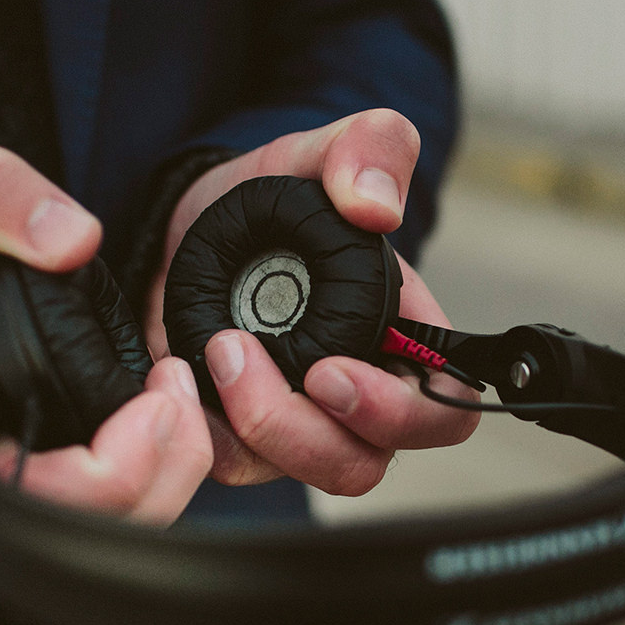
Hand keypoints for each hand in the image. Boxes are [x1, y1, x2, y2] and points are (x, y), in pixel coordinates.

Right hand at [0, 145, 212, 523]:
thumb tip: (75, 238)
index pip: (21, 490)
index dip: (106, 469)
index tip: (151, 398)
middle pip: (77, 525)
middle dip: (156, 465)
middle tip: (175, 385)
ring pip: (99, 529)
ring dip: (163, 472)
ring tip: (173, 394)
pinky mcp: (24, 494)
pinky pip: (101, 514)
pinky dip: (150, 473)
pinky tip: (158, 417)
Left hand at [144, 109, 478, 494]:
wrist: (190, 223)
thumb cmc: (271, 198)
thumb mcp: (316, 153)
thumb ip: (367, 149)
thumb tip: (376, 206)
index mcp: (404, 339)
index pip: (443, 412)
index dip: (399, 413)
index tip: (329, 372)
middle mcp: (362, 395)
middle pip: (365, 463)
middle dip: (305, 430)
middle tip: (240, 353)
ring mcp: (305, 423)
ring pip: (305, 474)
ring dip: (254, 426)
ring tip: (212, 347)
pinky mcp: (245, 437)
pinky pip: (236, 467)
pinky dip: (207, 432)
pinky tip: (181, 373)